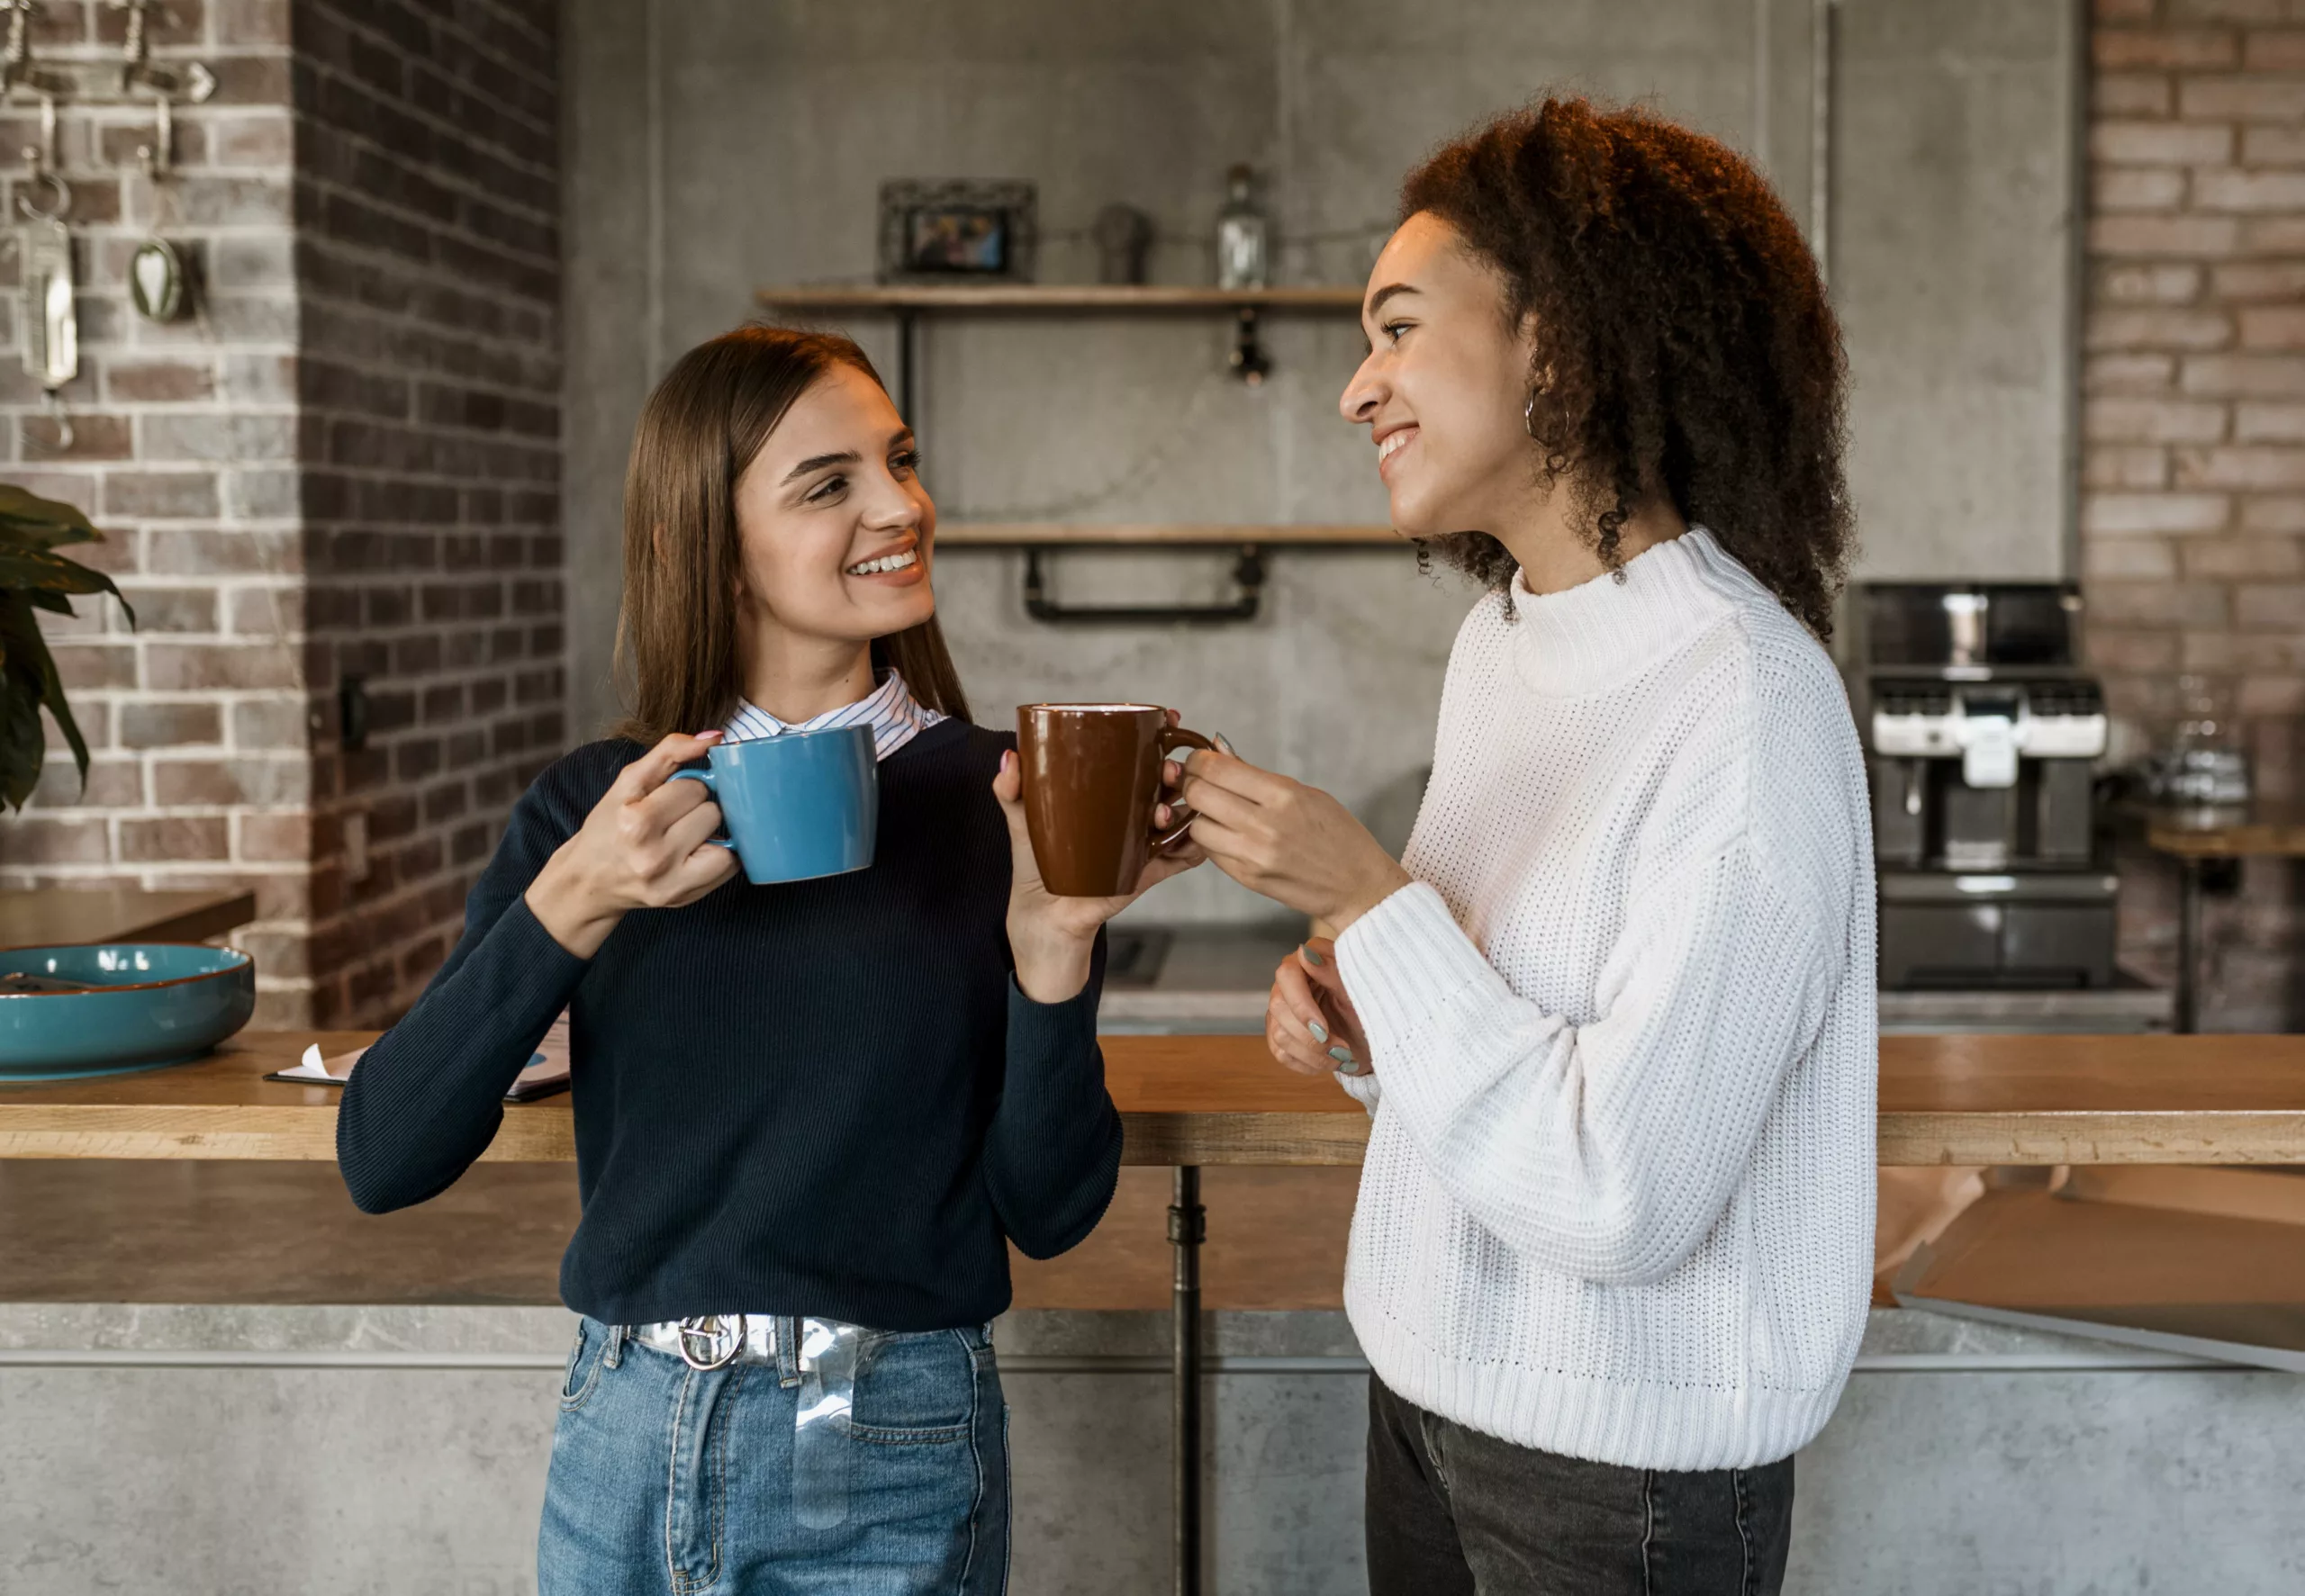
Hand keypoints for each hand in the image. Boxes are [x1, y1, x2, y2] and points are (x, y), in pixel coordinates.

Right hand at [524, 731, 739, 957]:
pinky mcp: (685, 898)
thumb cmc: (610, 827)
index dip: (685, 787)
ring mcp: (672, 882)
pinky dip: (720, 854)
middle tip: (674, 818)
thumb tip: (714, 738)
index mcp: (636, 823)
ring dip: (710, 831)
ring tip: (685, 835)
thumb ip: (669, 753)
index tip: (668, 797)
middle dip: (698, 808)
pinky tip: (696, 852)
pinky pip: (730, 866)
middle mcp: (654, 856)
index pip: (694, 787)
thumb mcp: (628, 783)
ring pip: (726, 837)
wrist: (589, 880)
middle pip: (712, 811)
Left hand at [993, 738, 1205, 1003]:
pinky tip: (1195, 842)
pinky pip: (1178, 860)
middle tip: (1167, 770)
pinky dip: (1192, 851)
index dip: (1160, 735)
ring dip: (1181, 808)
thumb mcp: (1022, 823)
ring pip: (1176, 818)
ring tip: (1162, 811)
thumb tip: (1009, 756)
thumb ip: (1012, 791)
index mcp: (1108, 795)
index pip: (1139, 758)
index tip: (1169, 717)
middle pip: (1164, 784)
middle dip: (1175, 771)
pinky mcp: (1144, 873)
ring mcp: (1140, 843)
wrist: (1042, 918)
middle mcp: (1129, 815)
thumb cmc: (1036, 868)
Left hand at [1173, 749, 1410, 931]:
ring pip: (1197, 826)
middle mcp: (1264, 825)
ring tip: (1215, 812)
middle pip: (1199, 795)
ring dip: (1200, 816)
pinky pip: (1211, 852)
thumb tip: (1220, 755)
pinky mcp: (1247, 878)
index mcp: (1283, 795)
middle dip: (1192, 784)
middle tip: (1198, 782)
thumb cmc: (1338, 836)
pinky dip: (1213, 840)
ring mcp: (1253, 855)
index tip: (1199, 760)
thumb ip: (1261, 778)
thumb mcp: (1307, 794)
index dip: (1199, 760)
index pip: (1218, 769)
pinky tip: (1227, 835)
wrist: (1358, 886)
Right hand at [1266, 937, 1371, 1076]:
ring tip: (1341, 1058)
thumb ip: (1332, 971)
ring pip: (1279, 1034)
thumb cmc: (1373, 1009)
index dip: (1302, 1006)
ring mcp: (1283, 1008)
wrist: (1377, 1039)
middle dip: (1311, 1037)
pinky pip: (1281, 1053)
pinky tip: (1328, 1062)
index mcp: (1310, 960)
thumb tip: (1305, 954)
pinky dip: (1308, 1064)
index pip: (1287, 975)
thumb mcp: (1359, 991)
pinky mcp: (1281, 1033)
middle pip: (1279, 1007)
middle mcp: (1291, 982)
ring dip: (1314, 1055)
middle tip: (1341, 1050)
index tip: (1323, 1030)